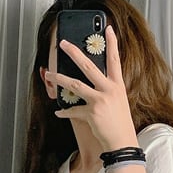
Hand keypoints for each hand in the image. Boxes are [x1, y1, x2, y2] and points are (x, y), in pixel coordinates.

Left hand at [48, 25, 138, 150]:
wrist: (122, 143)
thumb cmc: (120, 124)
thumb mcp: (118, 102)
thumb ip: (107, 90)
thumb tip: (91, 83)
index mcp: (117, 86)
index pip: (115, 60)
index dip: (112, 44)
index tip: (108, 29)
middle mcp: (109, 90)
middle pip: (88, 66)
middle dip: (73, 53)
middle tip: (63, 44)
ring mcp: (100, 101)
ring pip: (75, 84)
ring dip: (59, 79)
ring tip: (49, 74)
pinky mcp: (91, 113)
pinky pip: (73, 110)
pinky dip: (65, 112)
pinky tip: (58, 112)